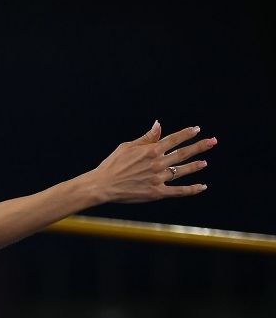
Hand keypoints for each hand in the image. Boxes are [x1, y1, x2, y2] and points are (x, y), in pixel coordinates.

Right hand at [89, 121, 215, 203]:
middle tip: (213, 141)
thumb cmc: (112, 164)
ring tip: (204, 162)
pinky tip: (202, 186)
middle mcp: (157, 163)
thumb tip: (158, 125)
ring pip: (182, 171)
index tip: (197, 129)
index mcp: (151, 150)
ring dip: (195, 166)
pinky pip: (178, 191)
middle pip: (183, 153)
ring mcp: (158, 178)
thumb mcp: (127, 146)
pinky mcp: (157, 192)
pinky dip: (191, 189)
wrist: (103, 185)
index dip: (186, 134)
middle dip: (200, 146)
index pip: (173, 139)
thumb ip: (146, 138)